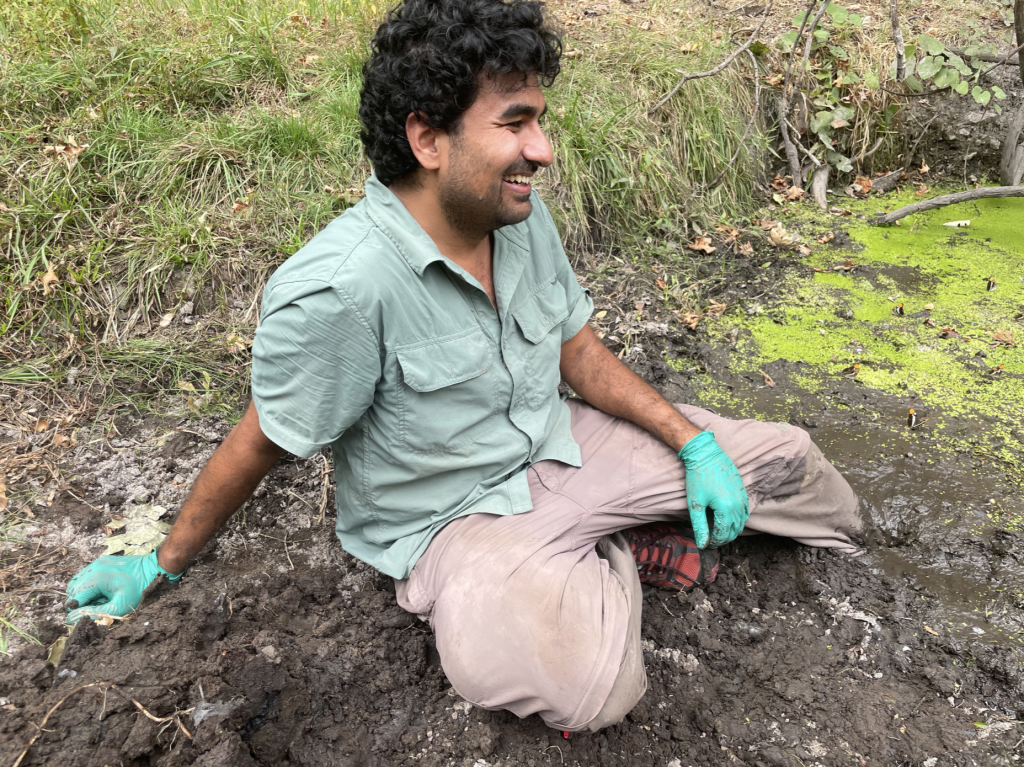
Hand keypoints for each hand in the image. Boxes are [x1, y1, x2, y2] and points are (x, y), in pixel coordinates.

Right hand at [65, 551, 182, 623]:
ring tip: (100, 598)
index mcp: (96, 578)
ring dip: (84, 593)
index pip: (74, 598)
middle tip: (97, 606)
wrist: (154, 568)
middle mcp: (93, 567)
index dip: (78, 609)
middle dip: (81, 601)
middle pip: (74, 589)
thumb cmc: (139, 589)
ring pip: (78, 581)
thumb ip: (96, 613)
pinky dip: (89, 584)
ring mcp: (97, 562)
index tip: (89, 614)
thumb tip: (72, 618)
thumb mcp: (119, 606)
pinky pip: (87, 574)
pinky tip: (102, 590)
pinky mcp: (102, 561)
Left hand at [678, 431, 748, 548]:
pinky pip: (745, 513)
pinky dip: (737, 520)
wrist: (706, 455)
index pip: (723, 535)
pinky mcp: (744, 492)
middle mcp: (739, 505)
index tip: (705, 545)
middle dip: (722, 539)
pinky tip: (726, 520)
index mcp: (727, 509)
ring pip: (741, 523)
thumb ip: (700, 526)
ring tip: (716, 532)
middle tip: (709, 540)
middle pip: (734, 531)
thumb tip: (702, 545)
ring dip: (730, 531)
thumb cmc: (698, 478)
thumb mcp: (695, 504)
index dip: (713, 543)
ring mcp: (743, 498)